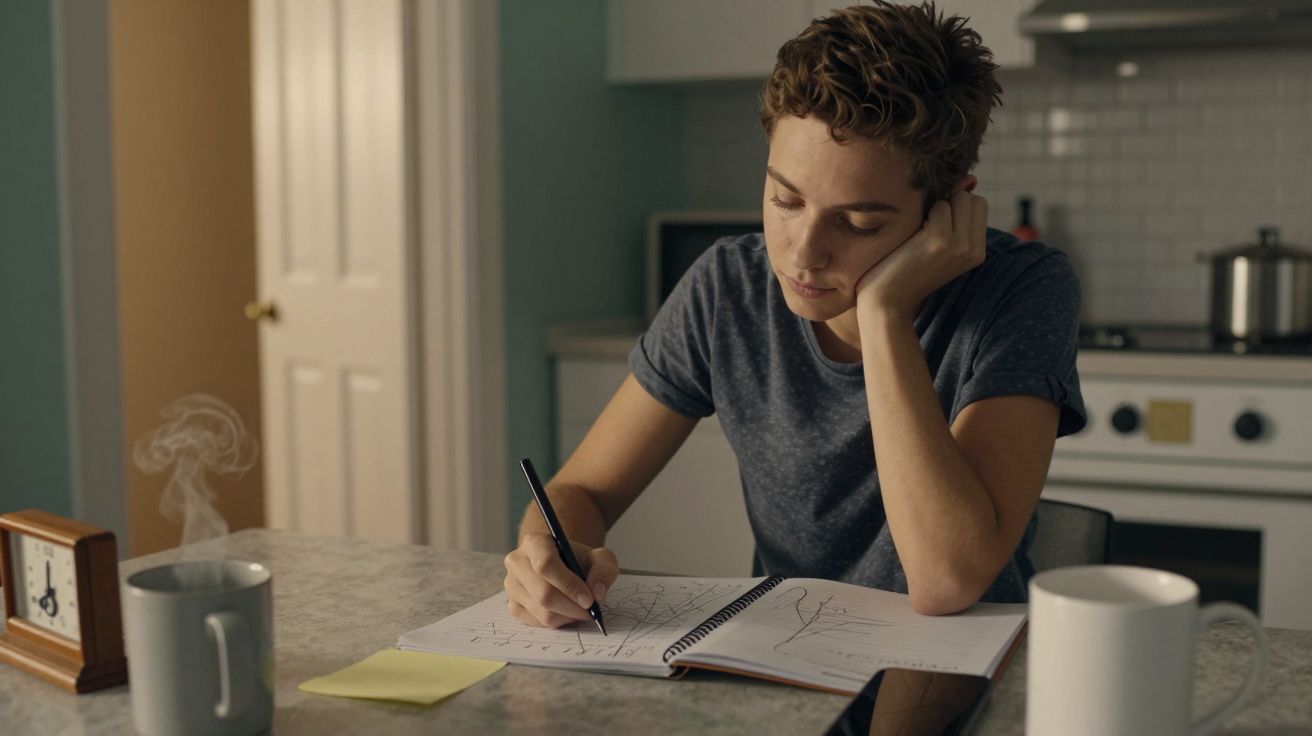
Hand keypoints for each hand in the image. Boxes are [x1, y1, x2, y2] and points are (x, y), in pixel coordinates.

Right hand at [503, 533, 618, 627]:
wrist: (563, 565)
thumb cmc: (579, 560)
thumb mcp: (599, 557)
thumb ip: (604, 570)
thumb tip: (597, 593)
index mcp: (534, 542)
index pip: (546, 565)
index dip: (569, 585)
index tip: (589, 599)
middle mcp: (517, 562)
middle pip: (543, 593)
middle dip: (572, 607)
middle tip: (590, 611)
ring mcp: (512, 586)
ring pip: (541, 612)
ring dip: (567, 617)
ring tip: (581, 610)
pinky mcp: (513, 605)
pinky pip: (536, 623)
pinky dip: (557, 622)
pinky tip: (567, 612)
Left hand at [855, 188, 988, 322]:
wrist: (886, 302)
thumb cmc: (906, 270)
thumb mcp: (940, 244)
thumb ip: (956, 216)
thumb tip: (969, 178)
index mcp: (978, 251)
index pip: (978, 203)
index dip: (954, 206)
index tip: (933, 226)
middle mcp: (974, 249)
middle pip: (970, 197)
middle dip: (947, 203)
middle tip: (924, 230)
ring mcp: (960, 244)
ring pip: (957, 198)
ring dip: (933, 208)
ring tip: (918, 236)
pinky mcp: (940, 240)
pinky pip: (938, 205)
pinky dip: (921, 214)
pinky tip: (911, 238)